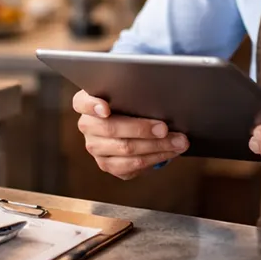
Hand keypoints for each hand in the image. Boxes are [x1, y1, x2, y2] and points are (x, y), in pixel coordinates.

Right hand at [72, 89, 187, 179]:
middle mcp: (87, 126)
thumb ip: (134, 94)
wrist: (130, 125)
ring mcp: (95, 148)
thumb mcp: (128, 94)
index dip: (93, 106)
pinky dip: (155, 159)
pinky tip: (170, 152)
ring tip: (178, 142)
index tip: (106, 109)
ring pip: (125, 149)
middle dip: (142, 129)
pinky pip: (131, 165)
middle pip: (111, 129)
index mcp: (86, 104)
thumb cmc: (130, 104)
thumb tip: (160, 100)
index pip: (82, 102)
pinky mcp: (107, 164)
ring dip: (156, 147)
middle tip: (165, 128)